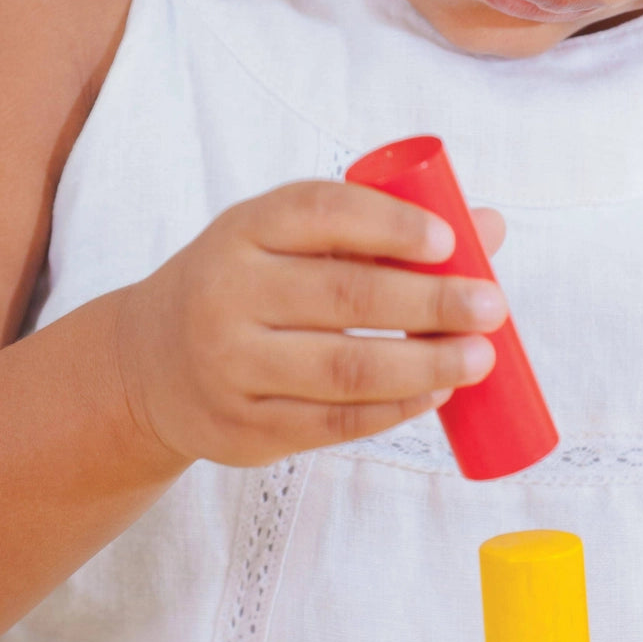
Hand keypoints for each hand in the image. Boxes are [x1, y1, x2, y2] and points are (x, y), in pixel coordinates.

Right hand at [114, 180, 508, 465]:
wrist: (151, 364)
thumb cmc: (247, 289)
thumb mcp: (287, 242)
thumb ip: (379, 232)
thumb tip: (489, 227)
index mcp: (243, 230)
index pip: (320, 214)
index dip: (389, 225)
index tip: (449, 240)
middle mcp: (227, 293)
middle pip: (344, 297)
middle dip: (429, 303)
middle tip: (491, 307)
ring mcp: (230, 366)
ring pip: (345, 368)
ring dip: (424, 364)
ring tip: (478, 358)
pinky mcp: (245, 427)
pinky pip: (334, 422)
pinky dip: (393, 409)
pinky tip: (434, 394)